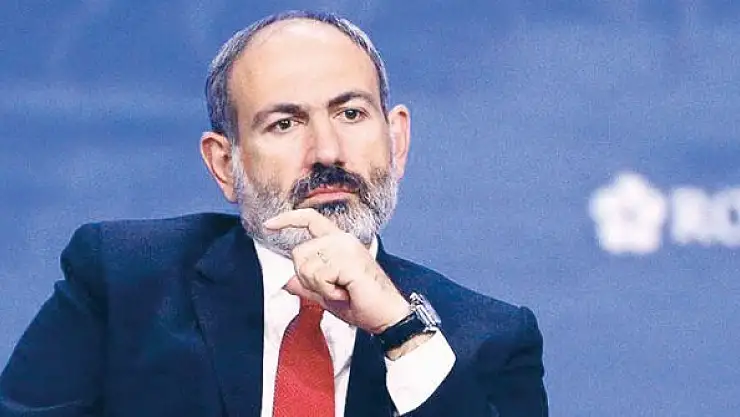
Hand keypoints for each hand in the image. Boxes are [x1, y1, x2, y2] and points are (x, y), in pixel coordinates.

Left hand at [264, 208, 409, 333]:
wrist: (385, 315)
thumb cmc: (360, 303)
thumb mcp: (325, 294)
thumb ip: (305, 285)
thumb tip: (285, 282)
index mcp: (338, 241)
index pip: (310, 219)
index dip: (287, 219)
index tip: (269, 224)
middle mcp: (342, 239)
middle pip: (299, 253)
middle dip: (307, 278)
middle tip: (332, 288)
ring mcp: (346, 247)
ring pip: (306, 266)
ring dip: (319, 286)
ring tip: (341, 290)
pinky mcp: (348, 260)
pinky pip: (319, 276)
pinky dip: (328, 291)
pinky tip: (346, 292)